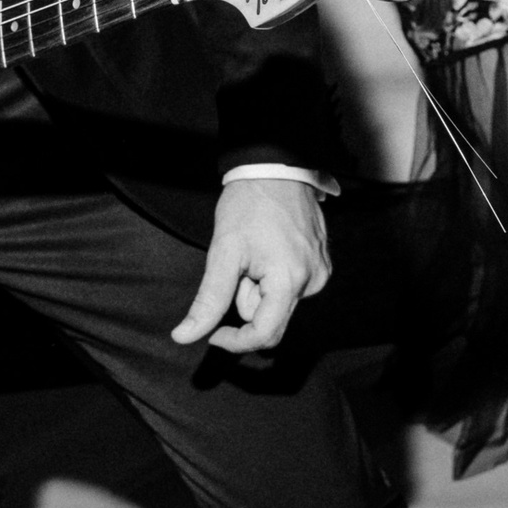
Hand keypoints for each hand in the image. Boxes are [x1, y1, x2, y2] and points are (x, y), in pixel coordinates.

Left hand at [173, 179, 330, 355]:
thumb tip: (185, 336)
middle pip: (271, 318)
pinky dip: (274, 276)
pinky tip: (269, 249)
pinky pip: (291, 286)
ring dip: (260, 287)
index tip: (212, 331)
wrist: (276, 167)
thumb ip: (208, 300)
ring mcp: (321, 271)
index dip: (234, 340)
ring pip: (279, 302)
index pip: (263, 334)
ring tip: (255, 252)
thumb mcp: (222, 252)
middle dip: (247, 300)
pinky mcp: (322, 262)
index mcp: (290, 281)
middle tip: (238, 266)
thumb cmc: (249, 205)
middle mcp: (313, 281)